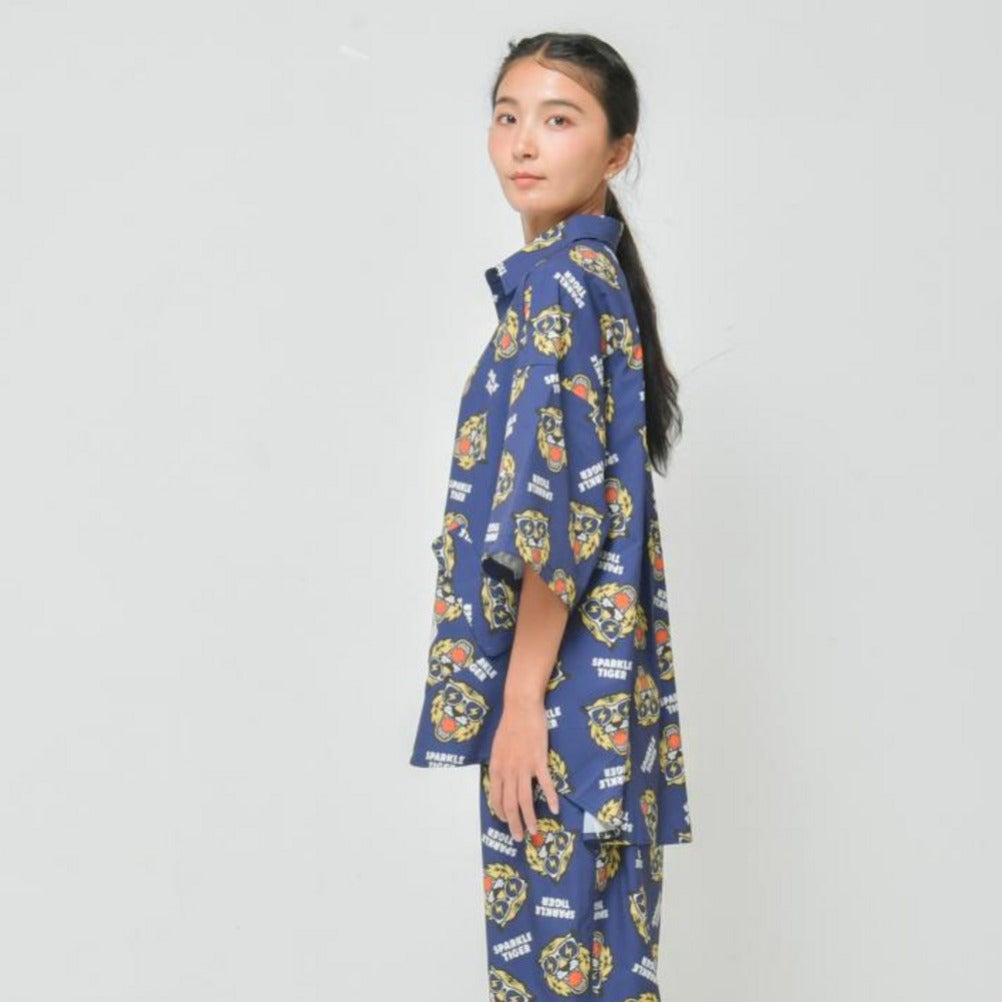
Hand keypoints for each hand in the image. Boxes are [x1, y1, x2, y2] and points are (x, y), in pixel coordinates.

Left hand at [488, 692, 560, 840]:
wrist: (521, 707)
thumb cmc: (510, 724)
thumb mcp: (498, 747)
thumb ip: (500, 765)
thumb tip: (502, 779)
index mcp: (496, 768)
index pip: (496, 798)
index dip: (501, 813)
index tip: (506, 823)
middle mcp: (508, 771)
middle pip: (510, 804)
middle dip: (514, 824)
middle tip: (519, 838)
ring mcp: (524, 766)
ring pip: (525, 799)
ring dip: (530, 818)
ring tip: (534, 832)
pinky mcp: (539, 760)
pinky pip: (545, 784)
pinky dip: (550, 798)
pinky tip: (555, 809)